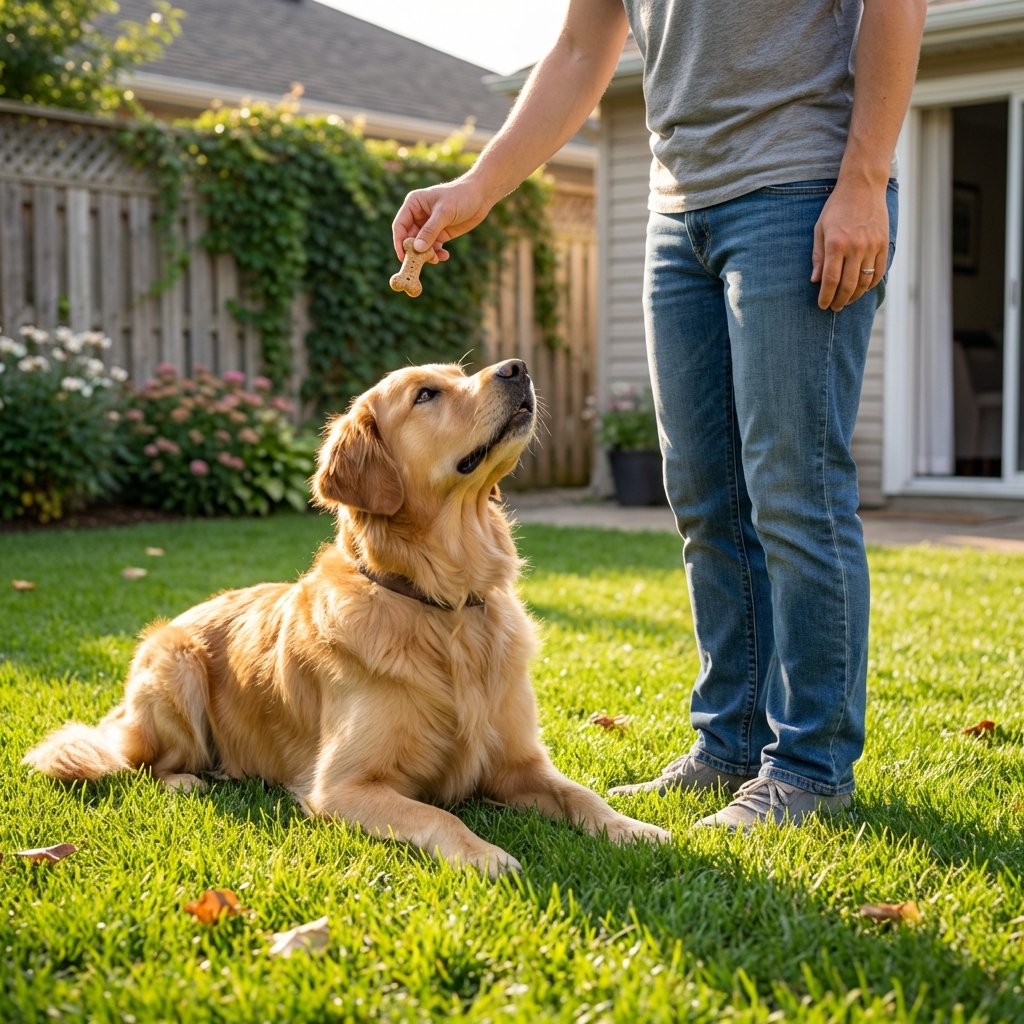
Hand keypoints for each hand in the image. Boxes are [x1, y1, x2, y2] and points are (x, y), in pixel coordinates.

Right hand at [391, 176, 493, 264]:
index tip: (403, 257)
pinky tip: (444, 256)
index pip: (400, 226)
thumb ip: (430, 231)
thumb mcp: (444, 213)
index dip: (399, 242)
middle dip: (415, 252)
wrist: (480, 196)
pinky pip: (433, 248)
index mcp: (413, 205)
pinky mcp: (440, 234)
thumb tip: (417, 248)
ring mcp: (429, 226)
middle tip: (420, 263)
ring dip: (426, 255)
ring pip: (421, 246)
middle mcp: (418, 216)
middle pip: (409, 239)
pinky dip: (436, 254)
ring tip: (436, 259)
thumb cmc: (460, 196)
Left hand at [810, 175, 888, 310]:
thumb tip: (815, 281)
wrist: (863, 186)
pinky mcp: (884, 244)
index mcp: (836, 244)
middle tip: (834, 307)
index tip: (822, 305)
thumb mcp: (820, 229)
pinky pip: (879, 272)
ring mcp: (872, 246)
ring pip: (865, 282)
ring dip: (855, 296)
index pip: (831, 280)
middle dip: (840, 301)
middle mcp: (855, 247)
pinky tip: (862, 288)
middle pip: (848, 285)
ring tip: (846, 300)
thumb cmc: (837, 207)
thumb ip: (818, 256)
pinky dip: (871, 285)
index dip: (826, 297)